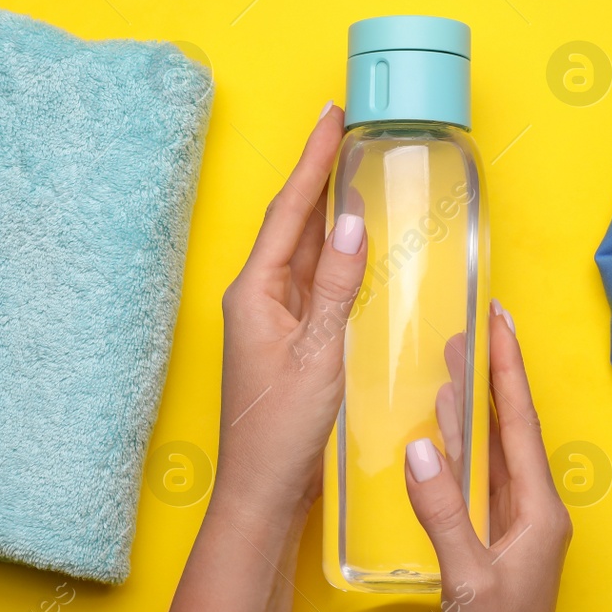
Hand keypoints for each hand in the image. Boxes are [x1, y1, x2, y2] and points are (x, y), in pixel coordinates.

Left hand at [212, 104, 366, 528]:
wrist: (263, 494)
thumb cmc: (281, 433)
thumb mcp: (318, 354)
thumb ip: (335, 286)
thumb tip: (351, 223)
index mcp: (255, 293)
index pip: (289, 211)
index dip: (313, 161)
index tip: (331, 117)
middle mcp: (258, 298)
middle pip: (292, 223)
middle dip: (319, 176)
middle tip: (346, 132)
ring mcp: (271, 320)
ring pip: (302, 251)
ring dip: (328, 213)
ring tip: (354, 173)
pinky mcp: (288, 341)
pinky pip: (313, 282)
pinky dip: (335, 257)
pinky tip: (356, 250)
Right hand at [405, 302, 571, 611]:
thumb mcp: (465, 576)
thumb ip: (443, 510)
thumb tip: (422, 449)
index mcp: (540, 511)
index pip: (521, 423)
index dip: (508, 369)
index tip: (498, 321)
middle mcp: (533, 511)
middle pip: (509, 429)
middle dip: (490, 376)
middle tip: (470, 327)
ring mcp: (513, 527)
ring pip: (493, 452)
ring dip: (473, 409)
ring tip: (453, 364)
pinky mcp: (492, 543)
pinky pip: (478, 481)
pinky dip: (460, 451)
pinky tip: (442, 434)